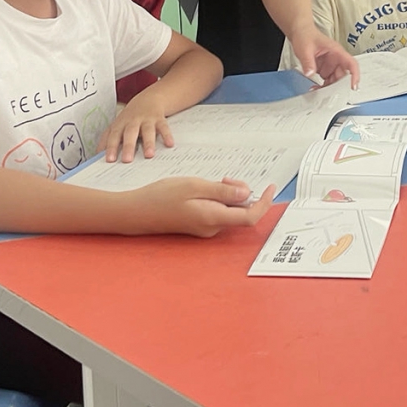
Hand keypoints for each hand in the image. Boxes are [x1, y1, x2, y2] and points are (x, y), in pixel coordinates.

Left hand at [99, 105, 173, 162]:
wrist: (149, 99)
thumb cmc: (130, 117)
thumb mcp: (117, 124)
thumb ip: (108, 138)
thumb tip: (97, 155)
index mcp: (121, 123)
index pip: (114, 135)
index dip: (111, 147)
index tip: (110, 160)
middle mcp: (133, 121)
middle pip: (130, 133)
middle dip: (129, 146)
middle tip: (127, 160)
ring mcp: (147, 119)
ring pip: (147, 130)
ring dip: (148, 142)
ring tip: (149, 155)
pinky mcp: (160, 119)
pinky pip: (164, 127)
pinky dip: (167, 135)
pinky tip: (169, 144)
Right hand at [131, 178, 275, 236]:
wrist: (136, 211)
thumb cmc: (161, 197)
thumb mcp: (194, 186)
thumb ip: (222, 192)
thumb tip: (247, 195)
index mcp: (213, 218)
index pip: (250, 216)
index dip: (264, 203)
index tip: (270, 187)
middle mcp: (212, 228)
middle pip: (241, 212)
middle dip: (241, 193)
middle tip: (225, 178)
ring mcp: (205, 228)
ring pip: (229, 210)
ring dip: (228, 195)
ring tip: (213, 182)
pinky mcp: (199, 225)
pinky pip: (218, 212)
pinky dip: (219, 199)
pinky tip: (205, 189)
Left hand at [292, 27, 359, 87]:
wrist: (299, 33)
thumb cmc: (306, 35)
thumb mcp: (305, 49)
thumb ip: (308, 62)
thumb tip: (310, 74)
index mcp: (336, 51)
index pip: (351, 63)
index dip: (354, 75)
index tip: (353, 86)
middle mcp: (336, 59)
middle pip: (343, 76)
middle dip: (337, 86)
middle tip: (329, 94)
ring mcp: (330, 65)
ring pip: (336, 80)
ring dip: (329, 88)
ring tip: (318, 91)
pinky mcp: (324, 69)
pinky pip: (327, 80)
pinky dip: (323, 86)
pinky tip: (315, 88)